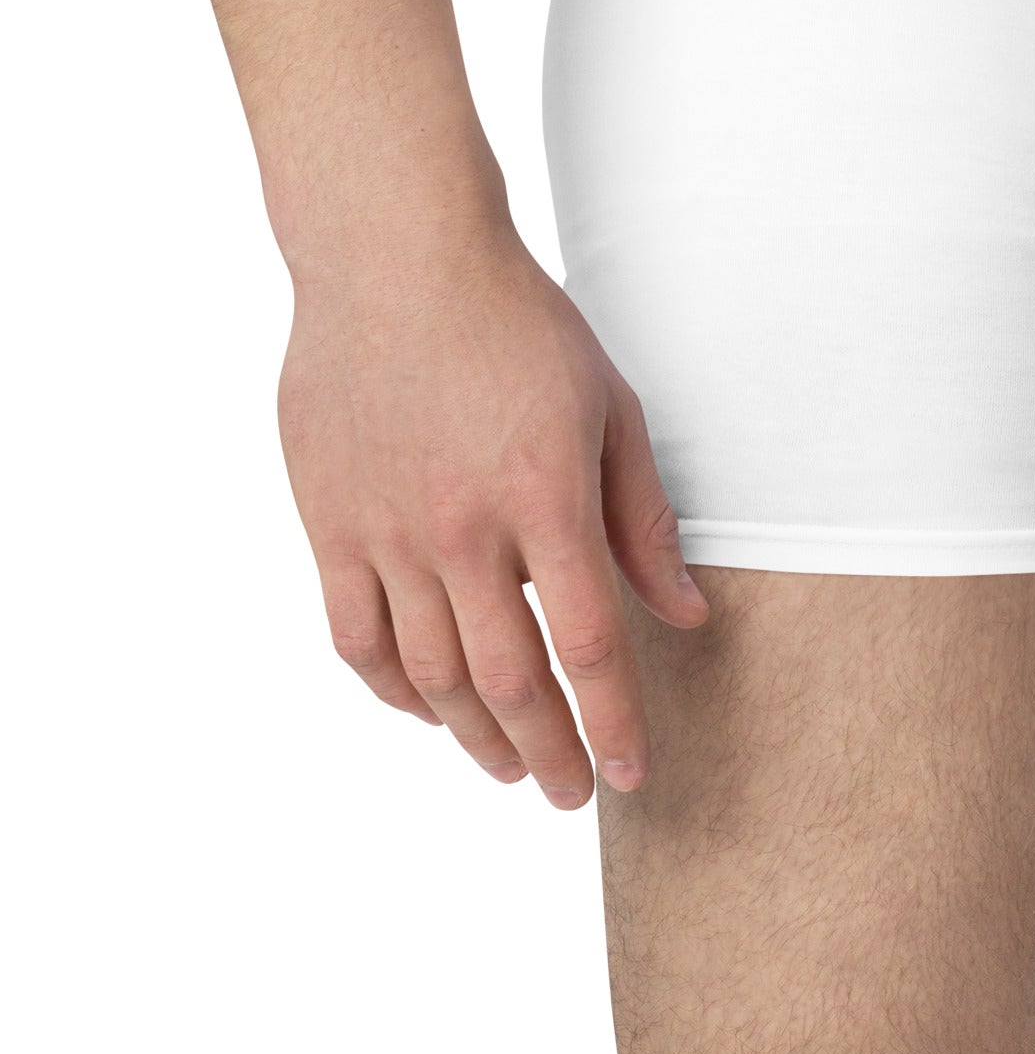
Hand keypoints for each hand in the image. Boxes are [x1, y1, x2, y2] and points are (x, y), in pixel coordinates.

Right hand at [276, 226, 706, 806]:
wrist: (398, 259)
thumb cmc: (521, 325)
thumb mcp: (611, 408)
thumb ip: (643, 520)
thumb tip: (686, 615)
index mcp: (546, 496)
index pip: (590, 645)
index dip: (614, 723)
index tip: (632, 775)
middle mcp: (464, 528)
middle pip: (509, 679)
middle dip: (548, 753)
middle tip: (571, 794)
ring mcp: (387, 530)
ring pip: (429, 674)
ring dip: (473, 736)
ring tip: (508, 766)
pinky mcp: (329, 523)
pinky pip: (356, 638)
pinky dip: (391, 690)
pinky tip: (426, 710)